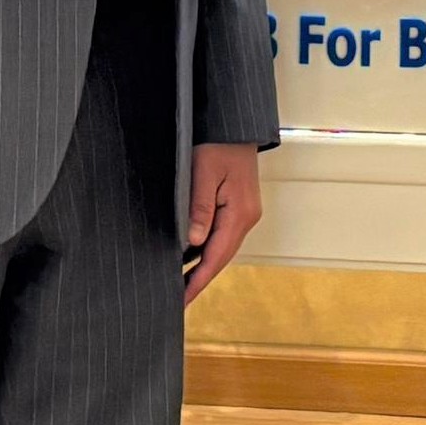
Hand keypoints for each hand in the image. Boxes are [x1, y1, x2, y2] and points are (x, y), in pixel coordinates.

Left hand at [184, 143, 261, 304]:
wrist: (237, 126)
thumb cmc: (219, 143)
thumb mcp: (203, 172)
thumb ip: (199, 208)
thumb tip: (193, 242)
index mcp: (240, 213)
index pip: (216, 256)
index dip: (198, 280)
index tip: (183, 298)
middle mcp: (246, 217)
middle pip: (221, 257)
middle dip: (200, 279)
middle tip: (179, 299)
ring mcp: (244, 213)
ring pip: (222, 247)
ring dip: (203, 266)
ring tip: (182, 283)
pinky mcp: (238, 207)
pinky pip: (222, 235)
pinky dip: (207, 250)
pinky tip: (192, 256)